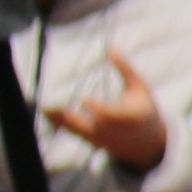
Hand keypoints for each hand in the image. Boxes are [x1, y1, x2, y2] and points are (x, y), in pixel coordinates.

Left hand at [55, 46, 165, 169]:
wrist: (147, 142)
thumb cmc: (144, 108)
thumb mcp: (141, 88)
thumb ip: (126, 69)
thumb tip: (110, 49)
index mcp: (130, 117)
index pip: (112, 115)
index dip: (98, 109)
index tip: (84, 99)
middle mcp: (115, 131)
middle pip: (90, 126)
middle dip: (70, 117)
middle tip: (52, 105)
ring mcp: (103, 139)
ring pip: (79, 131)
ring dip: (61, 120)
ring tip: (45, 107)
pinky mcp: (93, 142)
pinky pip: (74, 133)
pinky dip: (60, 125)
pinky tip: (48, 114)